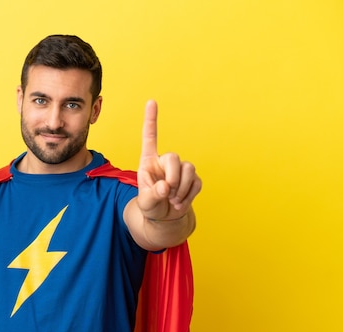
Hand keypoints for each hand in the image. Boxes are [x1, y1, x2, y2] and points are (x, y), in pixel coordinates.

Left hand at [137, 100, 201, 221]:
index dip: (150, 120)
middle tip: (168, 193)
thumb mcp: (146, 203)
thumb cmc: (151, 207)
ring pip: (189, 169)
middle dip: (173, 177)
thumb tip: (165, 187)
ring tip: (172, 202)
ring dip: (182, 189)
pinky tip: (179, 205)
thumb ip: (152, 194)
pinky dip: (189, 196)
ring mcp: (180, 170)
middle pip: (174, 157)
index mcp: (148, 162)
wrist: (164, 219)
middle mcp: (165, 162)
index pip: (149, 138)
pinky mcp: (193, 179)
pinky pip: (197, 183)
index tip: (151, 101)